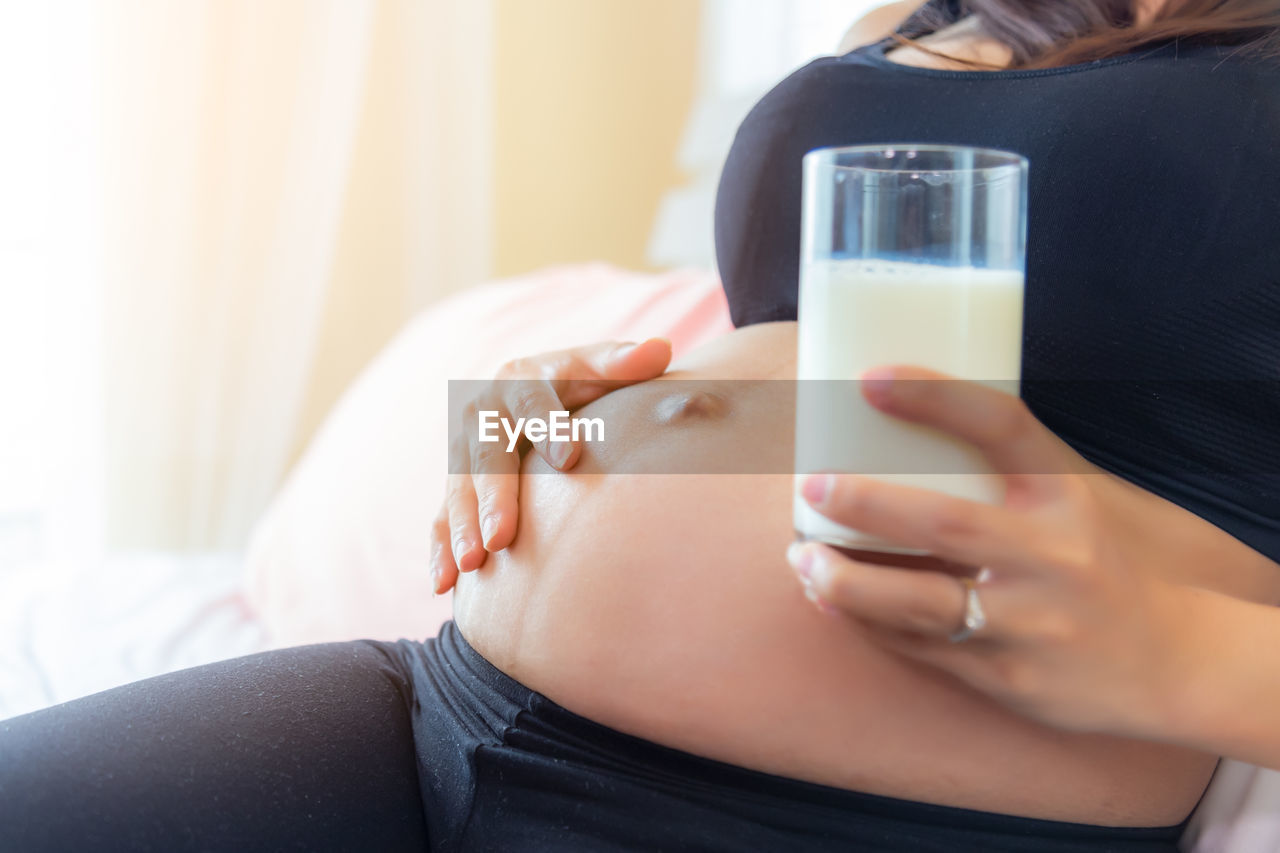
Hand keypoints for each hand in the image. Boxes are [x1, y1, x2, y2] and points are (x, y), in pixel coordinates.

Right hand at [431, 338, 671, 594]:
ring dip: (461, 528)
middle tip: (502, 537)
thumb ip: (623, 364)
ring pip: (458, 490)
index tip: (569, 457)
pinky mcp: (454, 485)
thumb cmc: (577, 385)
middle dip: (494, 496)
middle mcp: (483, 413)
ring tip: (474, 564)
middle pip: (487, 455)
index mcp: (519, 379)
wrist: (530, 392)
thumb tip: (661, 349)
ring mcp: (462, 451)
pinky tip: (443, 584)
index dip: (550, 427)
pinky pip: (440, 517)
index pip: (533, 401)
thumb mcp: (596, 369)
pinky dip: (439, 549)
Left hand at [785, 366, 1208, 736]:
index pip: (1002, 426)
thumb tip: (909, 421)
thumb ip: (1008, 466)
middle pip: (948, 524)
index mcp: (1067, 496)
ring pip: (920, 606)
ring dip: (848, 584)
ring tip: (802, 561)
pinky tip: (831, 602)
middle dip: (869, 505)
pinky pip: (923, 651)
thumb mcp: (1077, 497)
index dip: (936, 396)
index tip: (869, 377)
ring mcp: (1031, 626)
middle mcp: (1053, 558)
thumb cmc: (1108, 562)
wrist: (1179, 662)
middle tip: (812, 487)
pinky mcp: (1010, 680)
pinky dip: (870, 626)